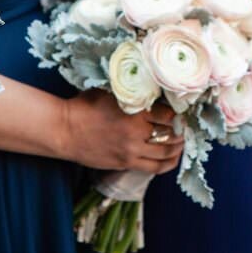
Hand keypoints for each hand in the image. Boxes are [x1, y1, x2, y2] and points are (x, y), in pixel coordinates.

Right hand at [60, 90, 183, 173]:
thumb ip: (131, 90)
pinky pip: (155, 167)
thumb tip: (151, 85)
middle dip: (182, 129)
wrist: (65, 130)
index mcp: (134, 110)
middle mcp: (136, 131)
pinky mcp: (126, 163)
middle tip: (187, 125)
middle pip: (171, 132)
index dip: (178, 112)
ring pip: (166, 151)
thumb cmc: (84, 106)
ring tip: (182, 140)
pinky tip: (174, 158)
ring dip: (178, 146)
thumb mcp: (109, 90)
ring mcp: (132, 150)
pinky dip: (168, 163)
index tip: (182, 110)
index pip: (168, 113)